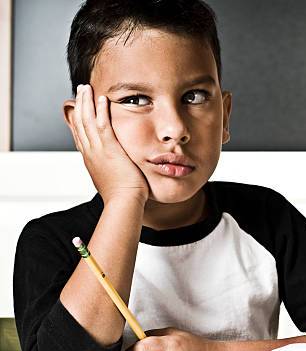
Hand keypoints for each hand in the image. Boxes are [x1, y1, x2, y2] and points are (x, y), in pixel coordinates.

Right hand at [71, 84, 149, 203]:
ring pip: (87, 121)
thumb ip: (111, 169)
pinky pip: (103, 125)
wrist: (124, 203)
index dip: (77, 119)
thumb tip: (115, 168)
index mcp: (91, 160)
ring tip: (86, 87)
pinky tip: (102, 98)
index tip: (77, 107)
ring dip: (87, 102)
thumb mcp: (112, 180)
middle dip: (79, 105)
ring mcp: (98, 151)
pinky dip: (101, 110)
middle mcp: (90, 153)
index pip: (80, 135)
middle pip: (80, 123)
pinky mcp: (109, 149)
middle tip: (80, 90)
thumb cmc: (123, 196)